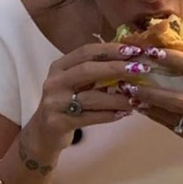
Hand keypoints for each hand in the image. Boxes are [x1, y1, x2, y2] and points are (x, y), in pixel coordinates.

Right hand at [21, 42, 145, 156]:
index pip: (86, 52)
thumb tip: (129, 59)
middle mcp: (54, 82)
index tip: (134, 50)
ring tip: (137, 98)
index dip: (110, 49)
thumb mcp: (73, 83)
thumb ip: (94, 71)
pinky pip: (90, 117)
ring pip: (91, 97)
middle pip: (87, 70)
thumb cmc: (65, 104)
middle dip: (116, 68)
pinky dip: (110, 115)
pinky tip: (125, 113)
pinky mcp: (59, 123)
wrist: (42, 134)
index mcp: (59, 67)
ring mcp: (55, 103)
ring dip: (118, 98)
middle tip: (140, 69)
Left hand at [116, 48, 182, 151]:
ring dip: (149, 107)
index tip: (152, 52)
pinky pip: (174, 128)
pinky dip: (158, 117)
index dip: (173, 59)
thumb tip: (169, 58)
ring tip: (131, 96)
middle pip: (177, 101)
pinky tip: (145, 109)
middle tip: (130, 83)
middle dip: (151, 93)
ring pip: (171, 118)